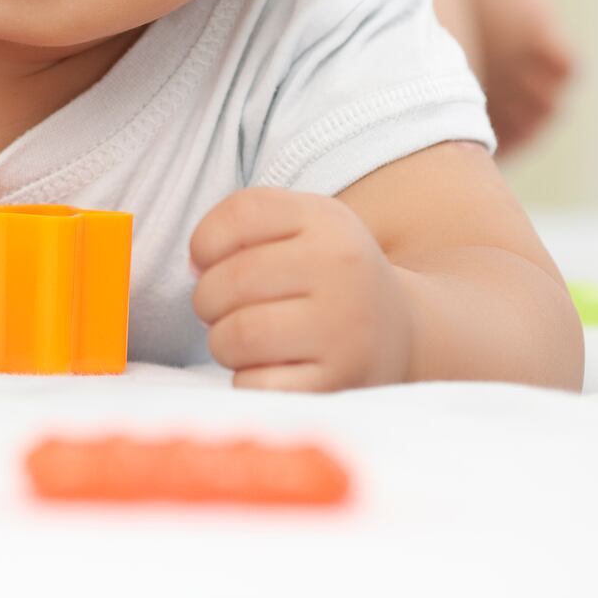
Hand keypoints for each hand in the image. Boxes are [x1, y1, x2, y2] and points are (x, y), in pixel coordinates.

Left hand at [190, 188, 413, 390]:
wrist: (401, 332)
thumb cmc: (325, 277)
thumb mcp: (300, 229)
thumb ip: (240, 229)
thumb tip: (196, 267)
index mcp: (327, 221)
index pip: (241, 213)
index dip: (206, 241)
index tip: (210, 261)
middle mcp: (342, 268)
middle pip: (230, 280)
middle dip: (207, 300)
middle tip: (223, 310)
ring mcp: (344, 329)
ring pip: (237, 335)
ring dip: (223, 342)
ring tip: (244, 339)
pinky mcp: (338, 382)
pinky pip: (255, 384)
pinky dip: (246, 378)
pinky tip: (269, 368)